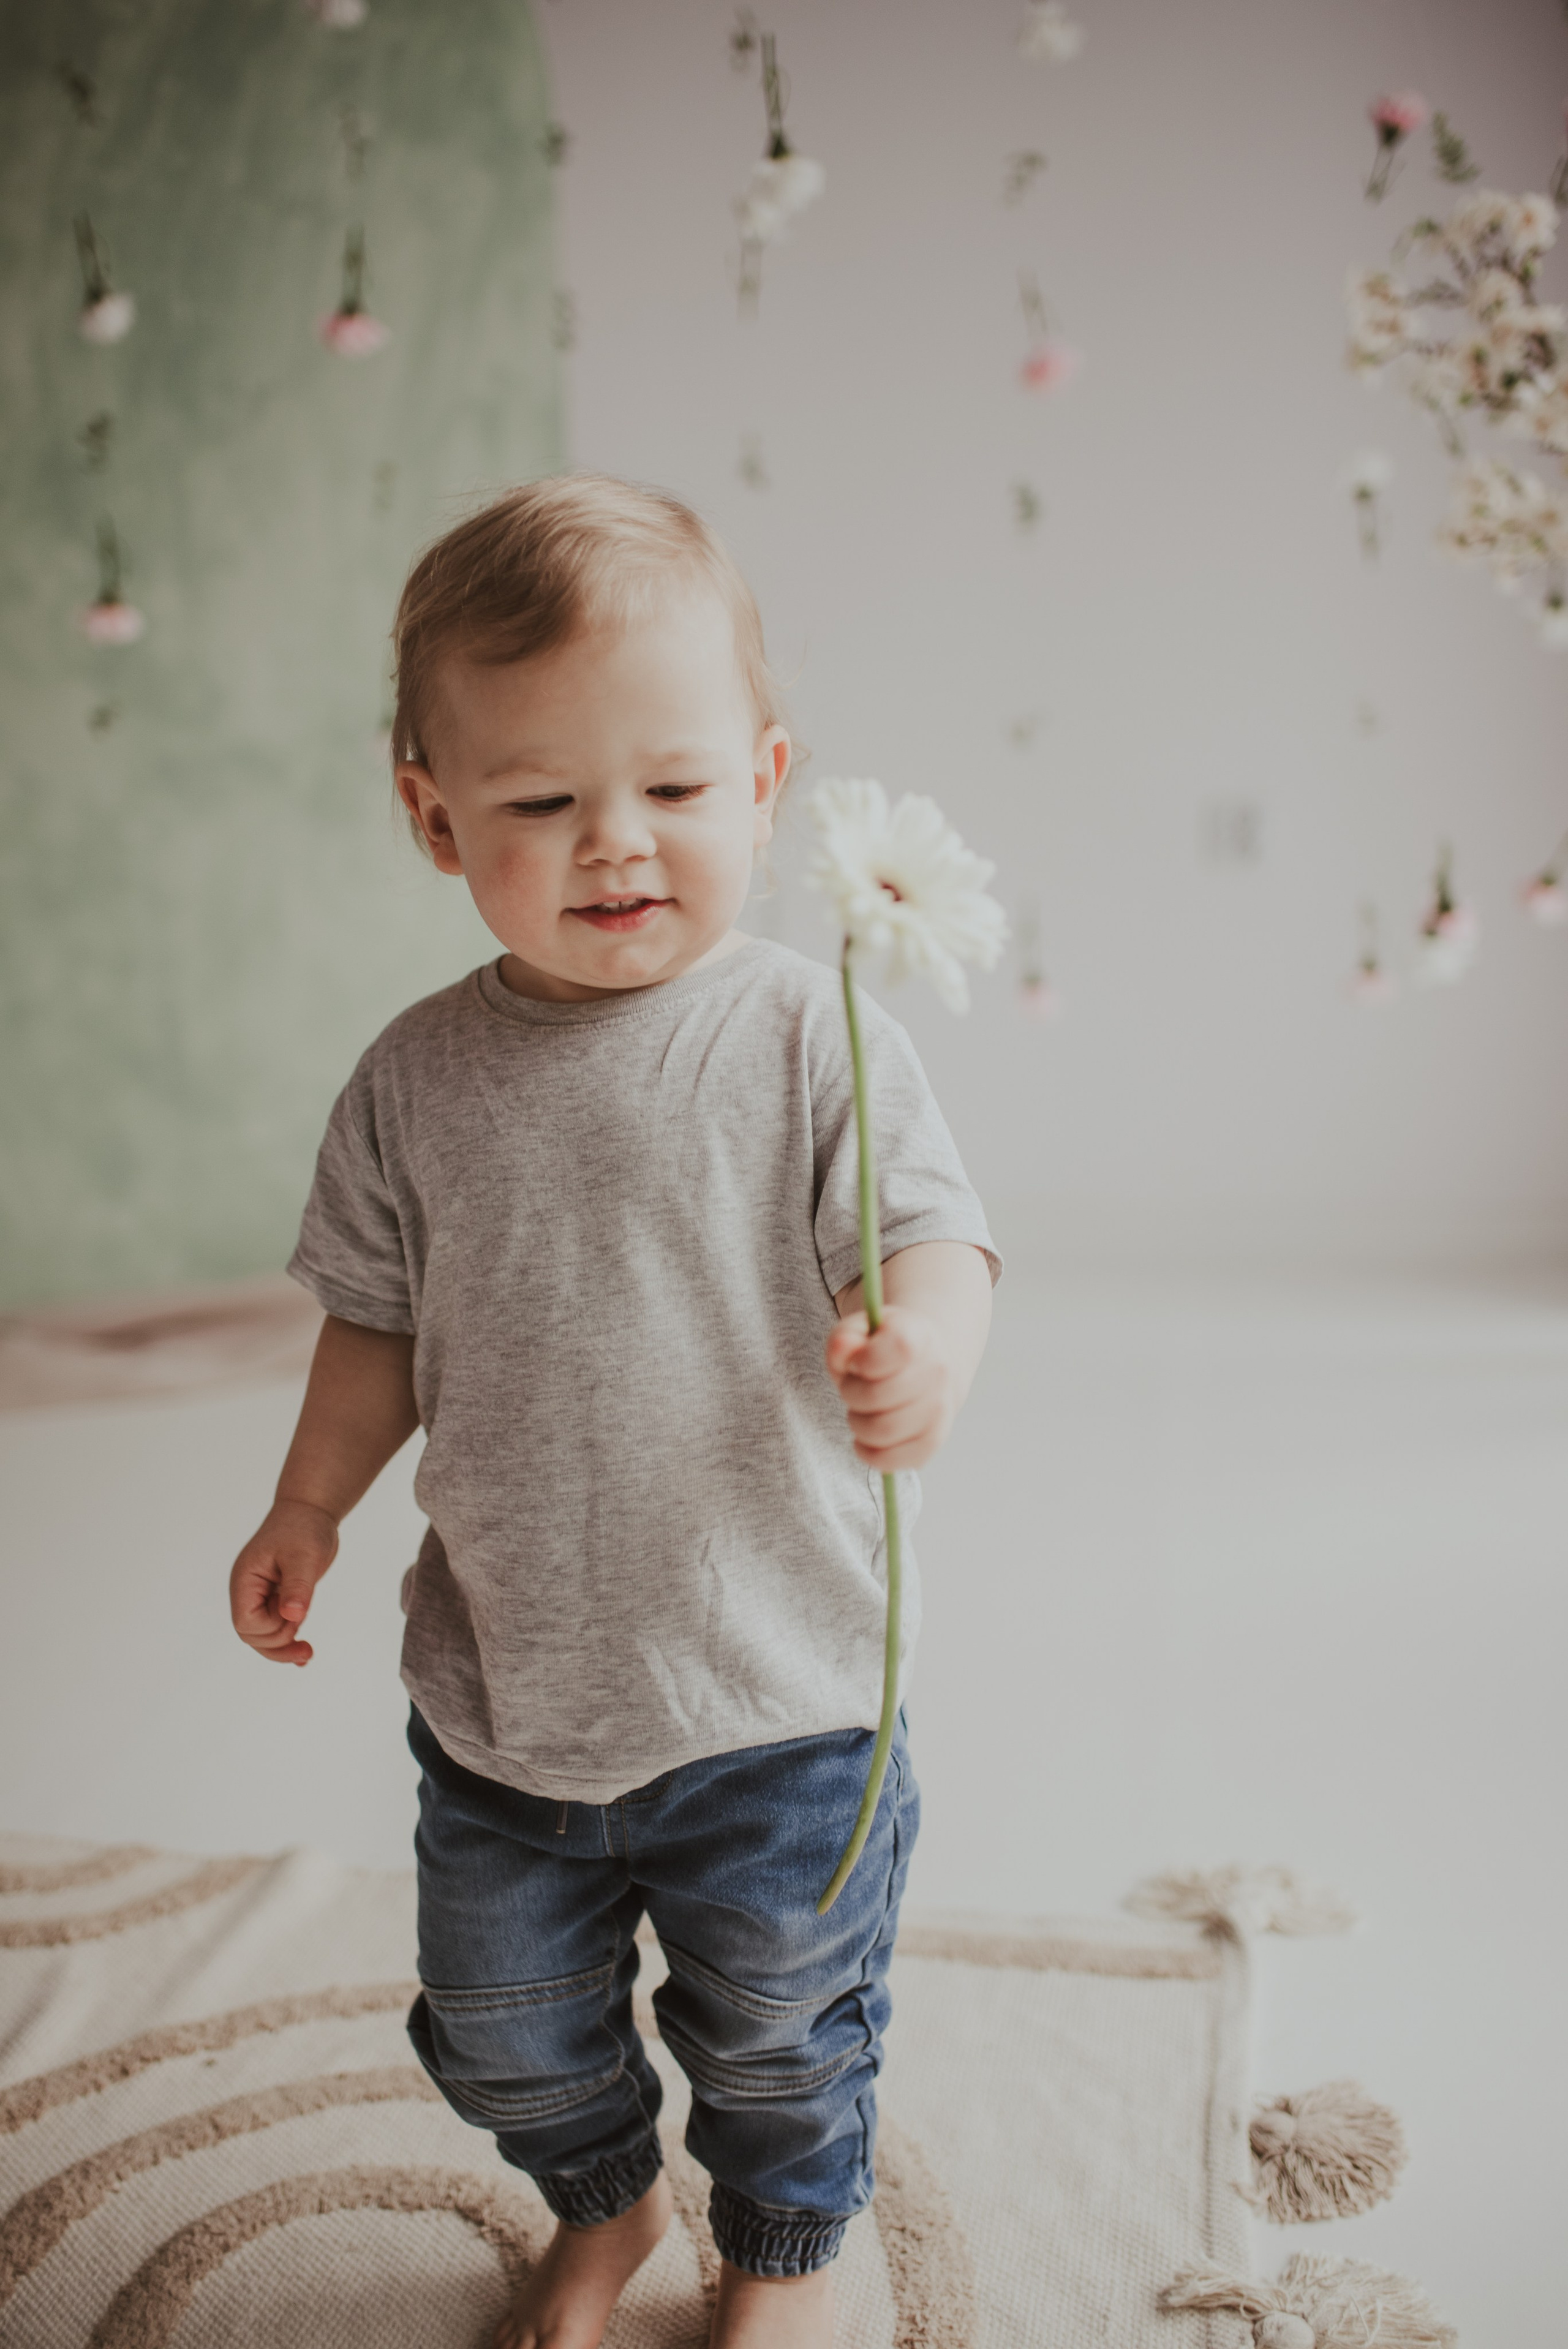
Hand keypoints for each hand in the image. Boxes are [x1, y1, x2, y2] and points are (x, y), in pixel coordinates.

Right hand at [229, 1499, 338, 1665]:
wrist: (310, 1511)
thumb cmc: (304, 1528)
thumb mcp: (304, 1556)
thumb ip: (297, 1586)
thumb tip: (293, 1616)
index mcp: (245, 1580)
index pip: (245, 1622)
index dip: (269, 1628)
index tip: (294, 1613)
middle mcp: (248, 1591)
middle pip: (252, 1635)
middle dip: (278, 1642)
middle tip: (306, 1637)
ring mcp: (261, 1596)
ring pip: (264, 1636)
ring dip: (284, 1646)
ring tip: (307, 1652)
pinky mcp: (276, 1599)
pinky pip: (276, 1628)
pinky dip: (288, 1642)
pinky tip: (303, 1652)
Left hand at [824, 1304, 957, 1471]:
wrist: (924, 1365)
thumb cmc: (882, 1349)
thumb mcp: (857, 1332)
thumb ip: (843, 1340)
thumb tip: (843, 1350)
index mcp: (918, 1336)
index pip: (898, 1349)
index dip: (864, 1359)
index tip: (858, 1362)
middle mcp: (937, 1372)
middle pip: (877, 1396)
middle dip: (851, 1394)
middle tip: (852, 1388)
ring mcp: (939, 1409)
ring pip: (882, 1431)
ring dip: (858, 1424)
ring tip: (861, 1411)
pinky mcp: (932, 1441)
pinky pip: (893, 1460)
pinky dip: (869, 1453)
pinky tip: (867, 1437)